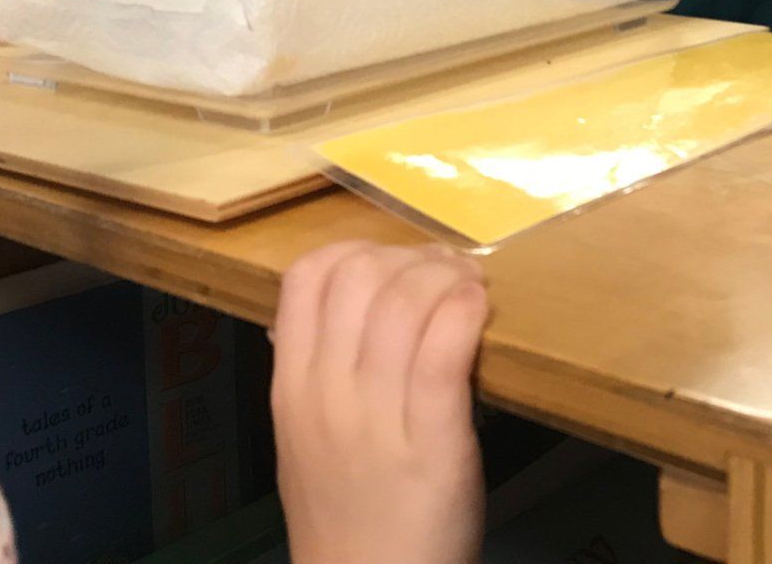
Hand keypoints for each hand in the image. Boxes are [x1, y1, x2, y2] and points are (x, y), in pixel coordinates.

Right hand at [272, 242, 489, 563]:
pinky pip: (442, 348)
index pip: (306, 278)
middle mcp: (325, 393)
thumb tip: (337, 315)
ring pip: (404, 301)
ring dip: (447, 277)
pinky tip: (480, 309)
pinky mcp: (432, 439)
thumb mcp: (304, 442)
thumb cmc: (346, 519)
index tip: (395, 265)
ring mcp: (375, 416)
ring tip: (471, 287)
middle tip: (447, 272)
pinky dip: (465, 311)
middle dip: (410, 258)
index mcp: (291, 389)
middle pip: (359, 275)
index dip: (357, 251)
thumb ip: (315, 378)